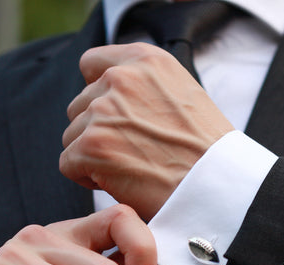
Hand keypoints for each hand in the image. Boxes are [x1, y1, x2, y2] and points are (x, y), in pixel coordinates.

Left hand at [60, 43, 234, 220]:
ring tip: (131, 169)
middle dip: (97, 131)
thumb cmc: (206, 152)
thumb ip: (143, 86)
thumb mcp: (182, 94)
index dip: (98, 94)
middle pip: (79, 105)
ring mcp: (103, 111)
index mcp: (145, 60)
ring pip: (72, 135)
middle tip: (133, 153)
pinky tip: (120, 183)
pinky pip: (67, 164)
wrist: (216, 185)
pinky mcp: (91, 146)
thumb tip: (104, 93)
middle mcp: (121, 78)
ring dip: (92, 156)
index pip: (92, 63)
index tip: (115, 117)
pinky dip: (87, 179)